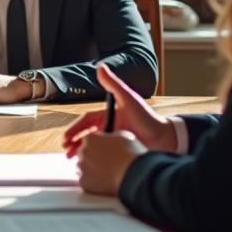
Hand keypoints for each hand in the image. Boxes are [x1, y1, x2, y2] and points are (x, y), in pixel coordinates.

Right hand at [61, 63, 175, 156]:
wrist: (165, 137)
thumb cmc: (147, 117)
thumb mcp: (128, 98)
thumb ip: (114, 84)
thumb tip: (100, 66)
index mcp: (108, 115)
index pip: (86, 121)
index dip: (75, 128)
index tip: (66, 137)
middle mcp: (109, 127)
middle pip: (86, 135)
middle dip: (74, 142)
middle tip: (65, 151)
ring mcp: (113, 140)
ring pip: (93, 146)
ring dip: (82, 152)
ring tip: (72, 160)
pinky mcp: (119, 152)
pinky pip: (103, 156)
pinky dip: (94, 159)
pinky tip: (89, 165)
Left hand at [76, 131, 146, 195]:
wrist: (133, 174)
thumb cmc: (131, 154)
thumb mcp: (122, 136)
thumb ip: (110, 136)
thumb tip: (109, 139)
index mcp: (90, 139)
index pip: (89, 141)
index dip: (98, 146)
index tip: (104, 151)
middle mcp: (82, 152)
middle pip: (84, 154)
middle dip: (92, 158)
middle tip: (105, 164)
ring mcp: (82, 167)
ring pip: (83, 168)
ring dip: (91, 170)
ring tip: (106, 174)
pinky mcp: (84, 182)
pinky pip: (85, 182)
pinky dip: (92, 183)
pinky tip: (104, 182)